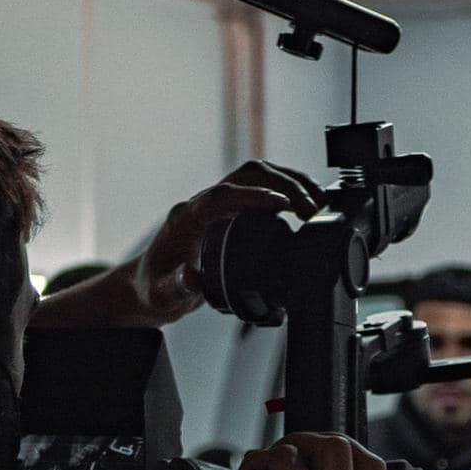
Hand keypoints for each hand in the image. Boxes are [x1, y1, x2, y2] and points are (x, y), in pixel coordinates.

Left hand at [133, 161, 325, 322]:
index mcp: (187, 218)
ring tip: (318, 203)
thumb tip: (191, 277)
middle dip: (283, 183)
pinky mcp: (231, 212)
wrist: (152, 286)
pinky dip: (287, 191)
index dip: (254, 196)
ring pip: (258, 176)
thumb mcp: (162, 294)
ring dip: (290, 182)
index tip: (283, 204)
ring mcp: (218, 206)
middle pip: (247, 174)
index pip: (223, 195)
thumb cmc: (155, 288)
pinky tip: (306, 205)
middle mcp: (204, 205)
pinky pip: (261, 189)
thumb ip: (176, 286)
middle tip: (312, 207)